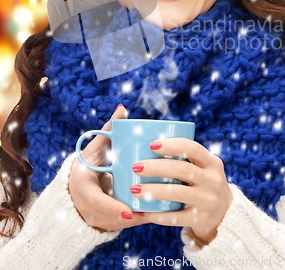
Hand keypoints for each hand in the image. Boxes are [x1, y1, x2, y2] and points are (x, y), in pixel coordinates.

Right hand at [68, 105, 146, 231]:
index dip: (112, 209)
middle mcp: (87, 208)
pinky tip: (154, 217)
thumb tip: (123, 108)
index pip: (97, 202)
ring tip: (158, 214)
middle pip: (111, 218)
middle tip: (152, 212)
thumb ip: (108, 131)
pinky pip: (121, 227)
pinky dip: (136, 223)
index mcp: (83, 187)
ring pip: (118, 225)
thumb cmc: (88, 164)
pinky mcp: (104, 225)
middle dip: (132, 218)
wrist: (75, 189)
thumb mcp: (95, 148)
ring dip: (137, 221)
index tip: (128, 212)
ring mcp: (95, 219)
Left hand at [129, 138, 232, 243]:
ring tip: (134, 189)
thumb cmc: (204, 185)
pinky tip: (142, 211)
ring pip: (176, 193)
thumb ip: (185, 159)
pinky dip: (157, 214)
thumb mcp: (204, 169)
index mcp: (212, 163)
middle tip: (136, 167)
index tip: (152, 144)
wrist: (225, 217)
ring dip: (153, 191)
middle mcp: (213, 180)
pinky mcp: (201, 220)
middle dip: (156, 167)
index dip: (172, 145)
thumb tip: (148, 146)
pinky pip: (175, 217)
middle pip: (181, 169)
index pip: (192, 148)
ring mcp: (208, 201)